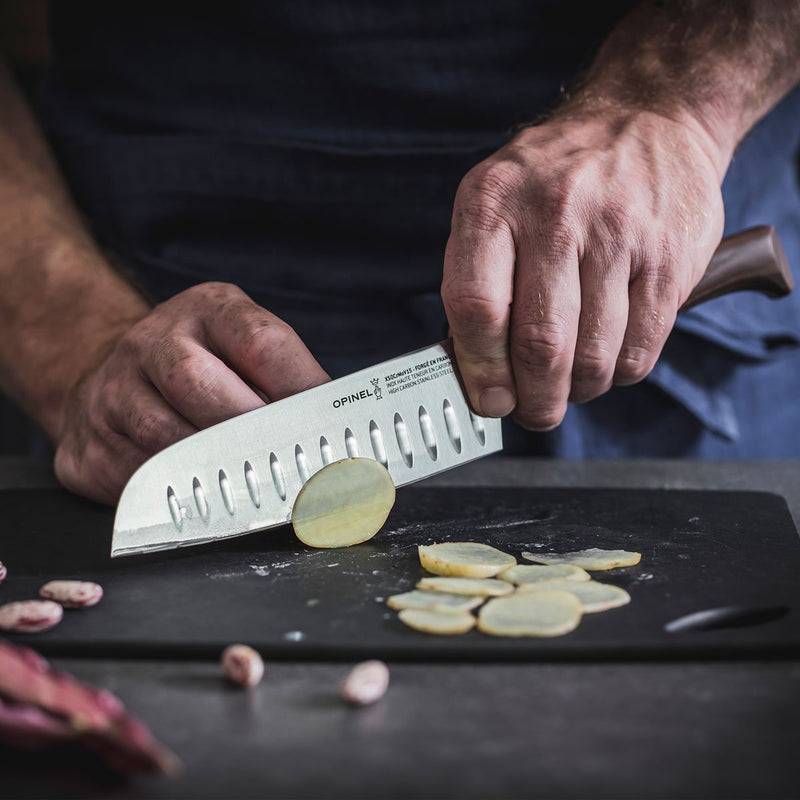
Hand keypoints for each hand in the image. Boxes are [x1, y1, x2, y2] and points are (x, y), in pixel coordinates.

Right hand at [54, 282, 328, 503]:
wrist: (114, 378)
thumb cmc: (202, 366)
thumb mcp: (244, 348)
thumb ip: (286, 379)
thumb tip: (336, 427)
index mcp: (208, 310)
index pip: (259, 341)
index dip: (299, 388)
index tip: (330, 427)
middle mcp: (153, 341)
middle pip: (197, 381)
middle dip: (250, 429)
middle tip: (289, 461)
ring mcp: (113, 391)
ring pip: (164, 435)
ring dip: (216, 465)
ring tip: (255, 482)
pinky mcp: (91, 444)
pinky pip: (139, 476)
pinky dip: (181, 491)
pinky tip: (207, 493)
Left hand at [441, 107, 725, 428]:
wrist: (647, 117)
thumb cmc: (554, 178)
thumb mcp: (493, 202)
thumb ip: (476, 278)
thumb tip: (473, 371)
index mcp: (494, 201)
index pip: (477, 307)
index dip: (480, 370)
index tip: (488, 399)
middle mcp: (556, 213)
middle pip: (540, 344)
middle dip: (534, 400)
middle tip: (533, 413)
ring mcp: (619, 234)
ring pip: (594, 357)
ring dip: (578, 391)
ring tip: (570, 386)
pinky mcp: (669, 258)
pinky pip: (640, 349)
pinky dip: (618, 374)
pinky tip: (607, 360)